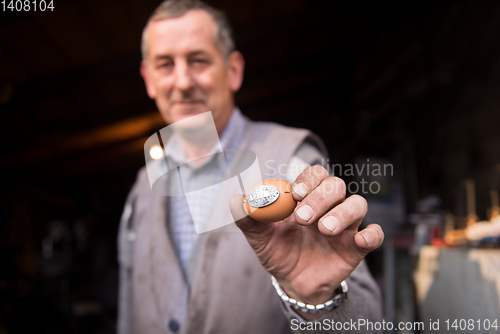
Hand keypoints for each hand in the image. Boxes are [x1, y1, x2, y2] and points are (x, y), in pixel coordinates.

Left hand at [229, 166, 383, 319]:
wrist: (292, 282)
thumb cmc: (278, 251)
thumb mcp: (259, 237)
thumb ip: (248, 218)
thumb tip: (236, 200)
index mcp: (306, 197)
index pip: (315, 174)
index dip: (307, 180)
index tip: (293, 194)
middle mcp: (328, 206)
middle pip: (336, 185)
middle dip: (321, 197)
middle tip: (303, 218)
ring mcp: (345, 226)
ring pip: (358, 204)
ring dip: (343, 213)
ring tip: (323, 230)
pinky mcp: (356, 247)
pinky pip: (375, 235)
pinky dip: (371, 234)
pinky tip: (358, 240)